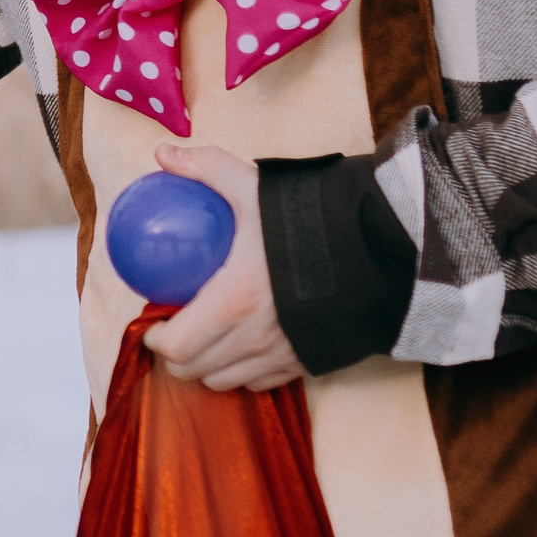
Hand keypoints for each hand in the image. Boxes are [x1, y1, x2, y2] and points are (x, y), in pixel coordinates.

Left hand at [139, 143, 304, 390]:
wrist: (382, 248)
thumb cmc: (312, 219)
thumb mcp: (254, 186)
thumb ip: (205, 168)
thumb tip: (163, 153)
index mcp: (233, 302)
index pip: (176, 346)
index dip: (155, 340)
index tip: (153, 322)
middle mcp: (255, 339)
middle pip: (194, 371)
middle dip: (176, 355)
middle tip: (174, 328)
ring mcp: (283, 356)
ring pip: (225, 382)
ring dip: (207, 365)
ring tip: (205, 337)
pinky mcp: (308, 363)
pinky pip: (261, 383)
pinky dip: (243, 371)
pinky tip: (242, 345)